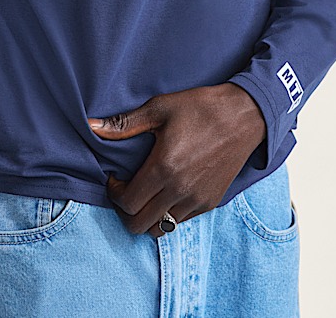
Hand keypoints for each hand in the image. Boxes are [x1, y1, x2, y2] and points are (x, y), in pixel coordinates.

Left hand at [88, 82, 265, 237]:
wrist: (244, 115)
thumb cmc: (200, 108)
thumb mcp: (159, 108)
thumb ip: (124, 124)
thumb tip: (92, 126)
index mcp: (164, 168)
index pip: (127, 203)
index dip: (114, 194)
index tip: (115, 178)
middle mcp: (180, 190)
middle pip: (139, 225)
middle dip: (125, 211)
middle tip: (126, 190)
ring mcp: (197, 200)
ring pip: (161, 229)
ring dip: (147, 216)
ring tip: (146, 194)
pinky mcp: (210, 202)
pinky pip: (181, 222)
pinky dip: (168, 214)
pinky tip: (167, 191)